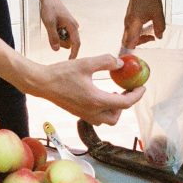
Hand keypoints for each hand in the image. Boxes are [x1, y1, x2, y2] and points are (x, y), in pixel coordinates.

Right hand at [30, 54, 144, 125]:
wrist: (41, 83)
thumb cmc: (61, 73)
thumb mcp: (86, 63)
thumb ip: (106, 62)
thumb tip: (121, 63)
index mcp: (96, 100)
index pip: (125, 104)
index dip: (136, 95)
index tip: (141, 87)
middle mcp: (91, 112)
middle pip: (117, 116)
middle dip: (125, 105)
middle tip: (126, 90)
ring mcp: (84, 115)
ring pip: (107, 120)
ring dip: (114, 109)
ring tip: (113, 93)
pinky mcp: (78, 113)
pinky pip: (97, 118)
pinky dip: (104, 110)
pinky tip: (100, 95)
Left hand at [39, 0, 79, 58]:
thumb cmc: (50, 8)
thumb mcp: (49, 24)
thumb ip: (53, 37)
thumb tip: (56, 50)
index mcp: (72, 26)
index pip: (76, 44)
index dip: (74, 54)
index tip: (70, 63)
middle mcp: (74, 28)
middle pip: (68, 44)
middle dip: (59, 42)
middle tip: (51, 31)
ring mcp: (70, 28)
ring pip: (65, 41)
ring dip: (57, 38)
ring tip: (51, 27)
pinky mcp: (66, 27)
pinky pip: (62, 36)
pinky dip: (56, 34)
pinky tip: (52, 26)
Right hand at [122, 0, 164, 49]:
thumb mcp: (158, 14)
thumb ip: (159, 28)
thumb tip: (159, 36)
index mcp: (133, 24)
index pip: (129, 43)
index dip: (138, 47)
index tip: (149, 41)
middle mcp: (128, 23)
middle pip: (127, 41)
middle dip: (139, 43)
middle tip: (150, 38)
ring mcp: (127, 20)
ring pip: (129, 35)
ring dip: (139, 36)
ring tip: (151, 30)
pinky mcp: (129, 17)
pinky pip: (130, 29)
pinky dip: (138, 31)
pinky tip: (147, 25)